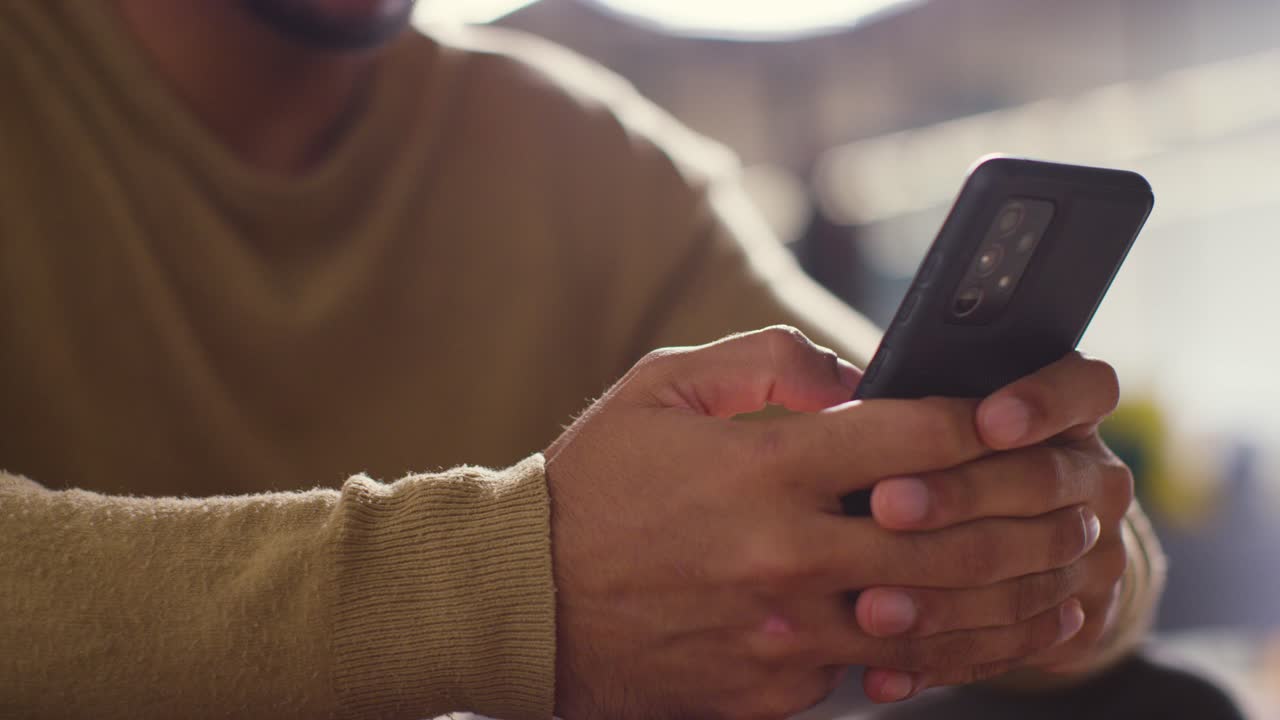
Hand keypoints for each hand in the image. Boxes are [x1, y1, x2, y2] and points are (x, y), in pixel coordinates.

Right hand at [545, 328, 1096, 718]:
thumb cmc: (594, 484)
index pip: (918, 436)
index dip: (993, 420)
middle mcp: (785, 553)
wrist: (526, 602)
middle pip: (951, 533)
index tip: (1031, 414)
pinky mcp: (772, 689)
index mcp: (763, 467)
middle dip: (1033, 509)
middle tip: (1082, 496)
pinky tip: (977, 632)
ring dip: (1012, 593)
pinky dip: (937, 651)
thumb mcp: (661, 388)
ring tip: (1064, 574)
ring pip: (933, 617)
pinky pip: (877, 673)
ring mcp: (782, 632)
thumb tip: (855, 376)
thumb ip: (766, 363)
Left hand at [856, 353, 1133, 700]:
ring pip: (1025, 576)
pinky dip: (940, 658)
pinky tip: (885, 671)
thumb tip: (826, 384)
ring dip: (941, 594)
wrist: (1023, 542)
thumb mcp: (941, 411)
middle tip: (886, 505)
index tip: (987, 420)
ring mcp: (1092, 555)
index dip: (1042, 401)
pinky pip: (1007, 647)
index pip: (1085, 388)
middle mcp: (1092, 481)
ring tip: (869, 605)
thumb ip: (899, 395)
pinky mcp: (1073, 624)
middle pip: (1042, 481)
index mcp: (1066, 416)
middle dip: (960, 493)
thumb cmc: (949, 457)